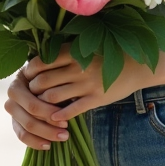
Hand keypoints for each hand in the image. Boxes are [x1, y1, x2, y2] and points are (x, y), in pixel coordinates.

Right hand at [5, 66, 70, 149]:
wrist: (40, 79)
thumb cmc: (49, 77)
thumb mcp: (51, 77)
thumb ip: (54, 88)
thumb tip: (69, 103)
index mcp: (19, 84)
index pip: (33, 106)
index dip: (49, 114)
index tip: (67, 121)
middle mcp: (12, 96)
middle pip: (29, 118)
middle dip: (48, 128)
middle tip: (66, 134)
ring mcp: (12, 109)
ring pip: (26, 128)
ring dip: (45, 135)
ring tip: (62, 138)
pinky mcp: (14, 121)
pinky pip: (22, 135)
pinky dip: (35, 142)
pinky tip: (48, 145)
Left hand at [23, 45, 155, 122]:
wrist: (136, 66)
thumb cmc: (107, 55)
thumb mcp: (87, 48)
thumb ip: (67, 52)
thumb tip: (40, 59)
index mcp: (74, 51)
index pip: (42, 61)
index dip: (30, 70)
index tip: (28, 75)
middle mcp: (78, 67)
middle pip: (43, 80)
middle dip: (33, 88)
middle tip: (31, 92)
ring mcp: (87, 84)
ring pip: (53, 97)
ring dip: (43, 103)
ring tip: (41, 104)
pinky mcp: (96, 99)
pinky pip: (71, 110)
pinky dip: (59, 115)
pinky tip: (54, 118)